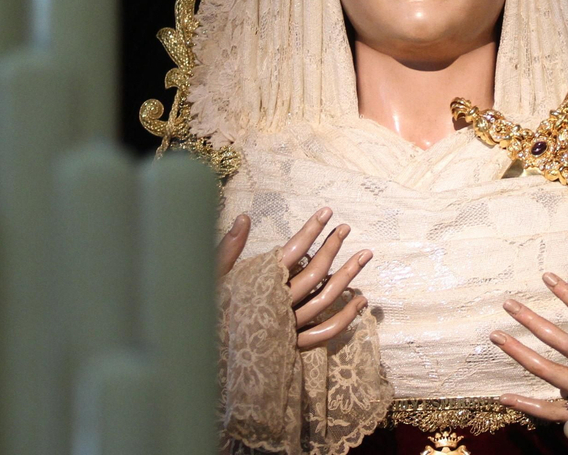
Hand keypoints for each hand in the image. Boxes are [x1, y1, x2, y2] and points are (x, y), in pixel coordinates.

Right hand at [216, 208, 372, 349]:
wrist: (201, 355)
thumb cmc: (205, 313)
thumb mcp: (212, 277)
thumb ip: (229, 247)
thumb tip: (244, 217)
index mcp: (260, 284)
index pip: (292, 251)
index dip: (310, 230)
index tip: (326, 212)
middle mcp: (279, 305)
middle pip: (314, 273)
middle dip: (332, 247)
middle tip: (347, 228)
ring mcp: (289, 326)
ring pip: (325, 300)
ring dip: (347, 276)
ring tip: (365, 255)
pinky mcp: (293, 345)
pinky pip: (325, 332)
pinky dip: (346, 317)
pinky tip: (361, 300)